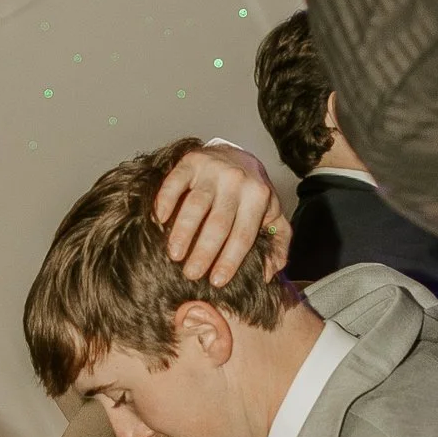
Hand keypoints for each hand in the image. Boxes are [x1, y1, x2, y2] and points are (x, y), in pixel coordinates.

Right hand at [154, 142, 286, 290]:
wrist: (238, 154)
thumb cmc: (252, 193)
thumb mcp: (273, 215)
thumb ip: (278, 244)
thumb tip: (268, 274)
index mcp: (258, 197)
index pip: (243, 235)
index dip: (230, 260)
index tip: (217, 281)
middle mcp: (236, 181)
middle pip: (218, 223)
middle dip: (204, 252)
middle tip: (192, 275)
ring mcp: (212, 170)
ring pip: (195, 205)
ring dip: (183, 232)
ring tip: (174, 255)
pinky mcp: (191, 161)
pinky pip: (174, 182)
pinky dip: (166, 201)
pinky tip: (159, 220)